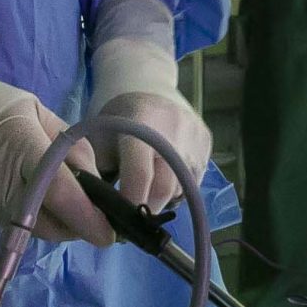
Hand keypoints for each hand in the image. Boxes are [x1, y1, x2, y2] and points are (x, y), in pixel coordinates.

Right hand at [0, 66, 114, 246]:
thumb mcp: (36, 111)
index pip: (60, 192)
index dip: (88, 217)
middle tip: (88, 215)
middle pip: (48, 223)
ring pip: (30, 230)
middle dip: (75, 226)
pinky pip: (9, 226)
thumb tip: (96, 185)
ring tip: (53, 198)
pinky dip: (25, 219)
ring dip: (50, 222)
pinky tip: (19, 195)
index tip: (109, 232)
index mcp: (19, 144)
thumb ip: (69, 147)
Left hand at [91, 87, 212, 210]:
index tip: (120, 222)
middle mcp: (173, 129)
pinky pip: (195, 178)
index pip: (140, 172)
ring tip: (149, 196)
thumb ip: (101, 170)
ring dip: (165, 199)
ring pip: (183, 186)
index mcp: (141, 124)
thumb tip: (102, 212)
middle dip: (149, 208)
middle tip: (135, 218)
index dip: (131, 200)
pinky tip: (164, 179)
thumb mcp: (100, 137)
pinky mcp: (207, 141)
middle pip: (166, 186)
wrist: (148, 84)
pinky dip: (179, 188)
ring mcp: (194, 135)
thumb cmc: (118, 116)